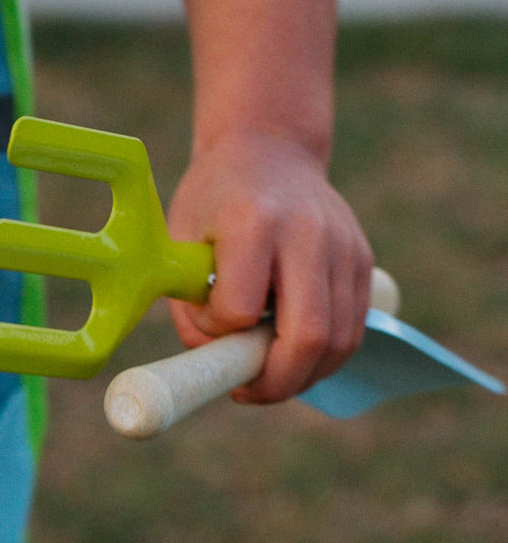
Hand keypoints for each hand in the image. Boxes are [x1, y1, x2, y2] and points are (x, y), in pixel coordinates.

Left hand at [165, 130, 373, 402]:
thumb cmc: (213, 201)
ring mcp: (344, 247)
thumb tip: (216, 364)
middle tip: (246, 392)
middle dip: (276, 382)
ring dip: (302, 377)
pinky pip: (352, 330)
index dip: (219, 333)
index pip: (239, 309)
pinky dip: (323, 358)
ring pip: (339, 342)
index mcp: (252, 222)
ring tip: (266, 378)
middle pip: (308, 337)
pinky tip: (290, 357)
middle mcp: (308, 234)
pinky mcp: (363, 261)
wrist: (270, 150)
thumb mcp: (179, 243)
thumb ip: (190, 308)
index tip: (208, 325)